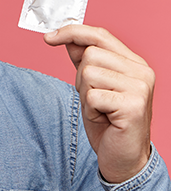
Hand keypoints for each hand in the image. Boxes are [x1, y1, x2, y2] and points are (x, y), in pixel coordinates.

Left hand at [44, 25, 154, 183]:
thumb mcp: (91, 85)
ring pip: (88, 73)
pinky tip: (104, 119)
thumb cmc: (108, 121)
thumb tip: (67, 38)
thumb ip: (83, 60)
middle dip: (81, 78)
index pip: (100, 35)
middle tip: (94, 99)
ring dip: (85, 95)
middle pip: (90, 54)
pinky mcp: (133, 105)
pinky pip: (92, 95)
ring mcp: (140, 87)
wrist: (124, 157)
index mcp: (134, 62)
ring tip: (100, 109)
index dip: (72, 32)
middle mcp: (141, 71)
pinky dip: (90, 109)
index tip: (48, 37)